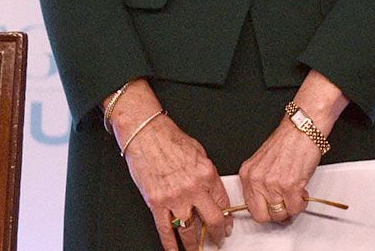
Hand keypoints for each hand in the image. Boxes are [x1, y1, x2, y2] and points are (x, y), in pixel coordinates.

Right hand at [109, 84, 230, 250]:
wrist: (147, 134)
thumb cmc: (170, 139)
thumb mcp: (200, 152)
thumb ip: (207, 173)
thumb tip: (212, 190)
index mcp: (207, 174)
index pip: (223, 202)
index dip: (226, 217)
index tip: (227, 224)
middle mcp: (194, 188)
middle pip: (211, 219)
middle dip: (217, 234)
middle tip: (218, 240)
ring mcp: (175, 197)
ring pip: (189, 229)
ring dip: (194, 243)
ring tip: (198, 249)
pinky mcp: (156, 203)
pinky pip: (165, 230)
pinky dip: (170, 244)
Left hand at [240, 71, 349, 223]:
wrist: (303, 127)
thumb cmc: (288, 141)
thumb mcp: (263, 162)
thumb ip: (260, 182)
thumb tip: (265, 201)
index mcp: (247, 174)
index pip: (249, 207)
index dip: (264, 210)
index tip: (271, 209)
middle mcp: (257, 180)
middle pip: (262, 216)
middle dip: (275, 215)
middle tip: (284, 207)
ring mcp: (273, 184)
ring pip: (280, 214)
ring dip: (290, 208)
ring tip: (295, 197)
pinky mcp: (290, 185)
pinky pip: (295, 208)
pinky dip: (301, 204)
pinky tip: (302, 192)